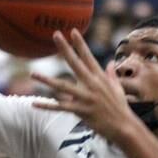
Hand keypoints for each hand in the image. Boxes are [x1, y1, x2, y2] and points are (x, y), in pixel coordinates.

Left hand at [31, 29, 141, 144]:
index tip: (72, 31)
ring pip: (62, 87)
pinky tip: (34, 103)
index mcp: (99, 77)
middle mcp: (92, 84)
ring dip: (46, 80)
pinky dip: (47, 106)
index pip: (88, 56)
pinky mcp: (81, 111)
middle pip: (75, 63)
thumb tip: (110, 63)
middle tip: (55, 34)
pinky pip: (60, 108)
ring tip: (33, 74)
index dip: (80, 44)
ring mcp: (85, 97)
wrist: (124, 126)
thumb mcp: (117, 88)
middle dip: (65, 49)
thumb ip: (111, 74)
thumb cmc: (120, 107)